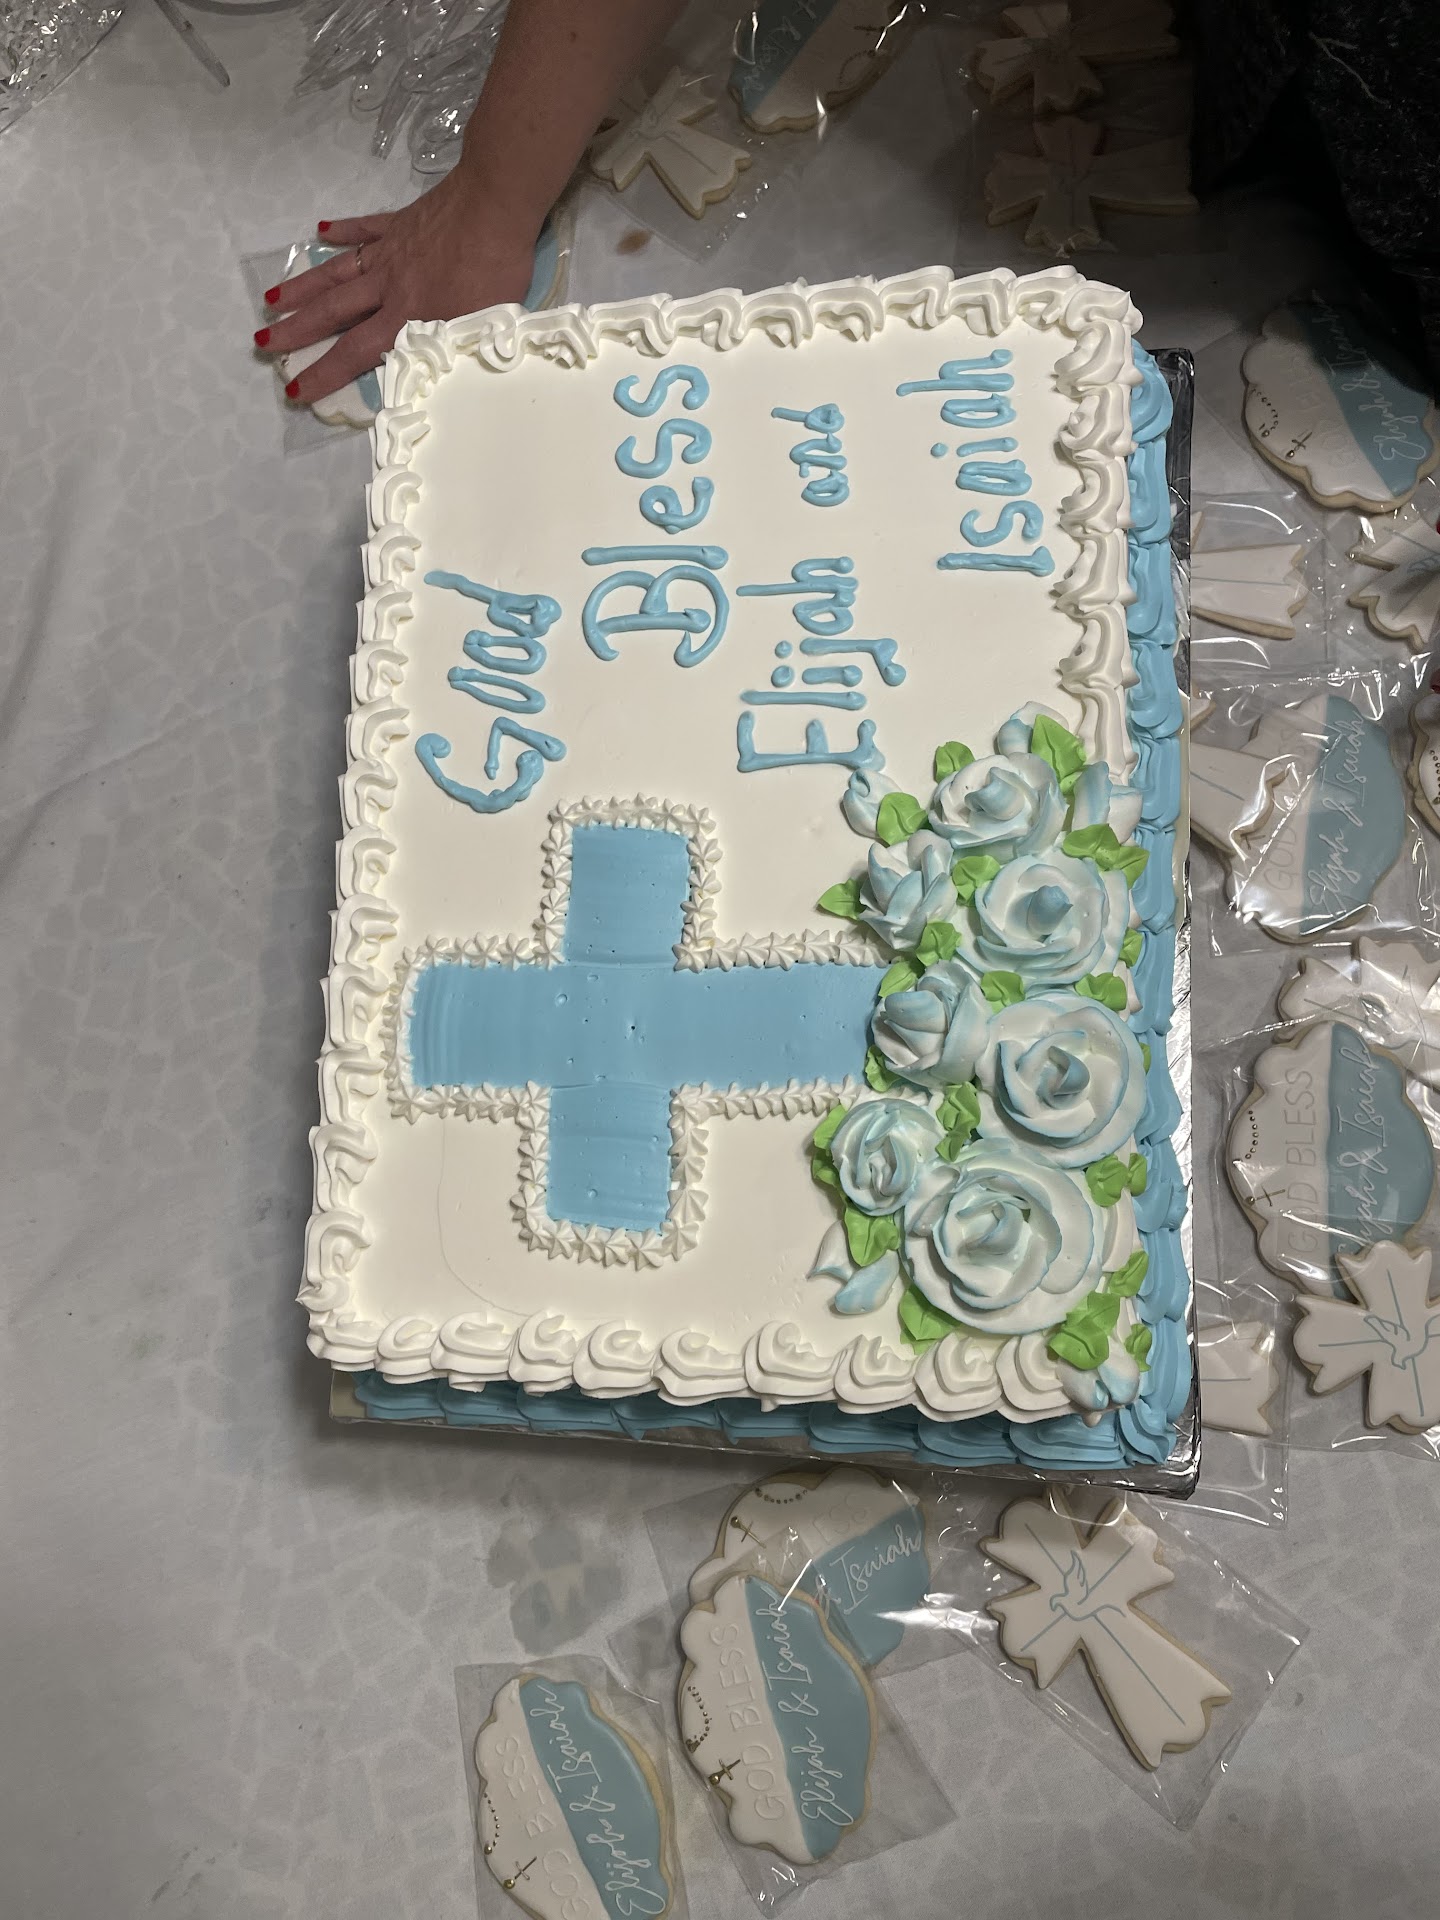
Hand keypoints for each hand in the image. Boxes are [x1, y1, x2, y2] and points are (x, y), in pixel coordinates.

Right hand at [255, 170, 537, 405]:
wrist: (495, 202)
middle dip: (296, 332)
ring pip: (337, 272)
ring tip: (272, 300)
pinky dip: (341, 231)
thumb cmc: (496, 269)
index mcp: (407, 316)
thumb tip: (431, 374)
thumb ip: (448, 348)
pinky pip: (364, 229)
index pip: (356, 353)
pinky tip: (319, 231)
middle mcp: (388, 285)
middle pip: (333, 312)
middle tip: (263, 344)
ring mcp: (390, 250)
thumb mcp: (478, 325)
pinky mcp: (400, 222)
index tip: (295, 389)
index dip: (324, 373)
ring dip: (303, 287)